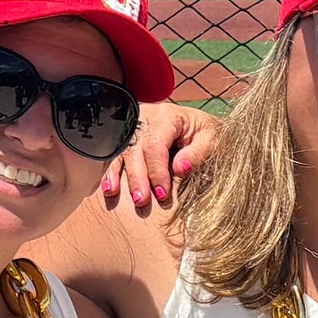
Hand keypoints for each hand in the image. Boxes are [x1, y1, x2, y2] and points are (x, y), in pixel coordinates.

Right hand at [100, 100, 217, 213]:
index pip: (155, 145)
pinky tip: (107, 187)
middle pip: (134, 148)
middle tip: (141, 201)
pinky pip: (114, 154)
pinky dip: (110, 171)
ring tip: (113, 193)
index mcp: (166, 116)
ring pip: (121, 151)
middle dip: (137, 176)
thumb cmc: (204, 132)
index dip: (157, 171)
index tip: (162, 194)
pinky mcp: (126, 137)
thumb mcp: (210, 139)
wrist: (197, 123)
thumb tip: (180, 169)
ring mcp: (133, 127)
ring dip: (117, 174)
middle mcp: (145, 118)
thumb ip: (197, 153)